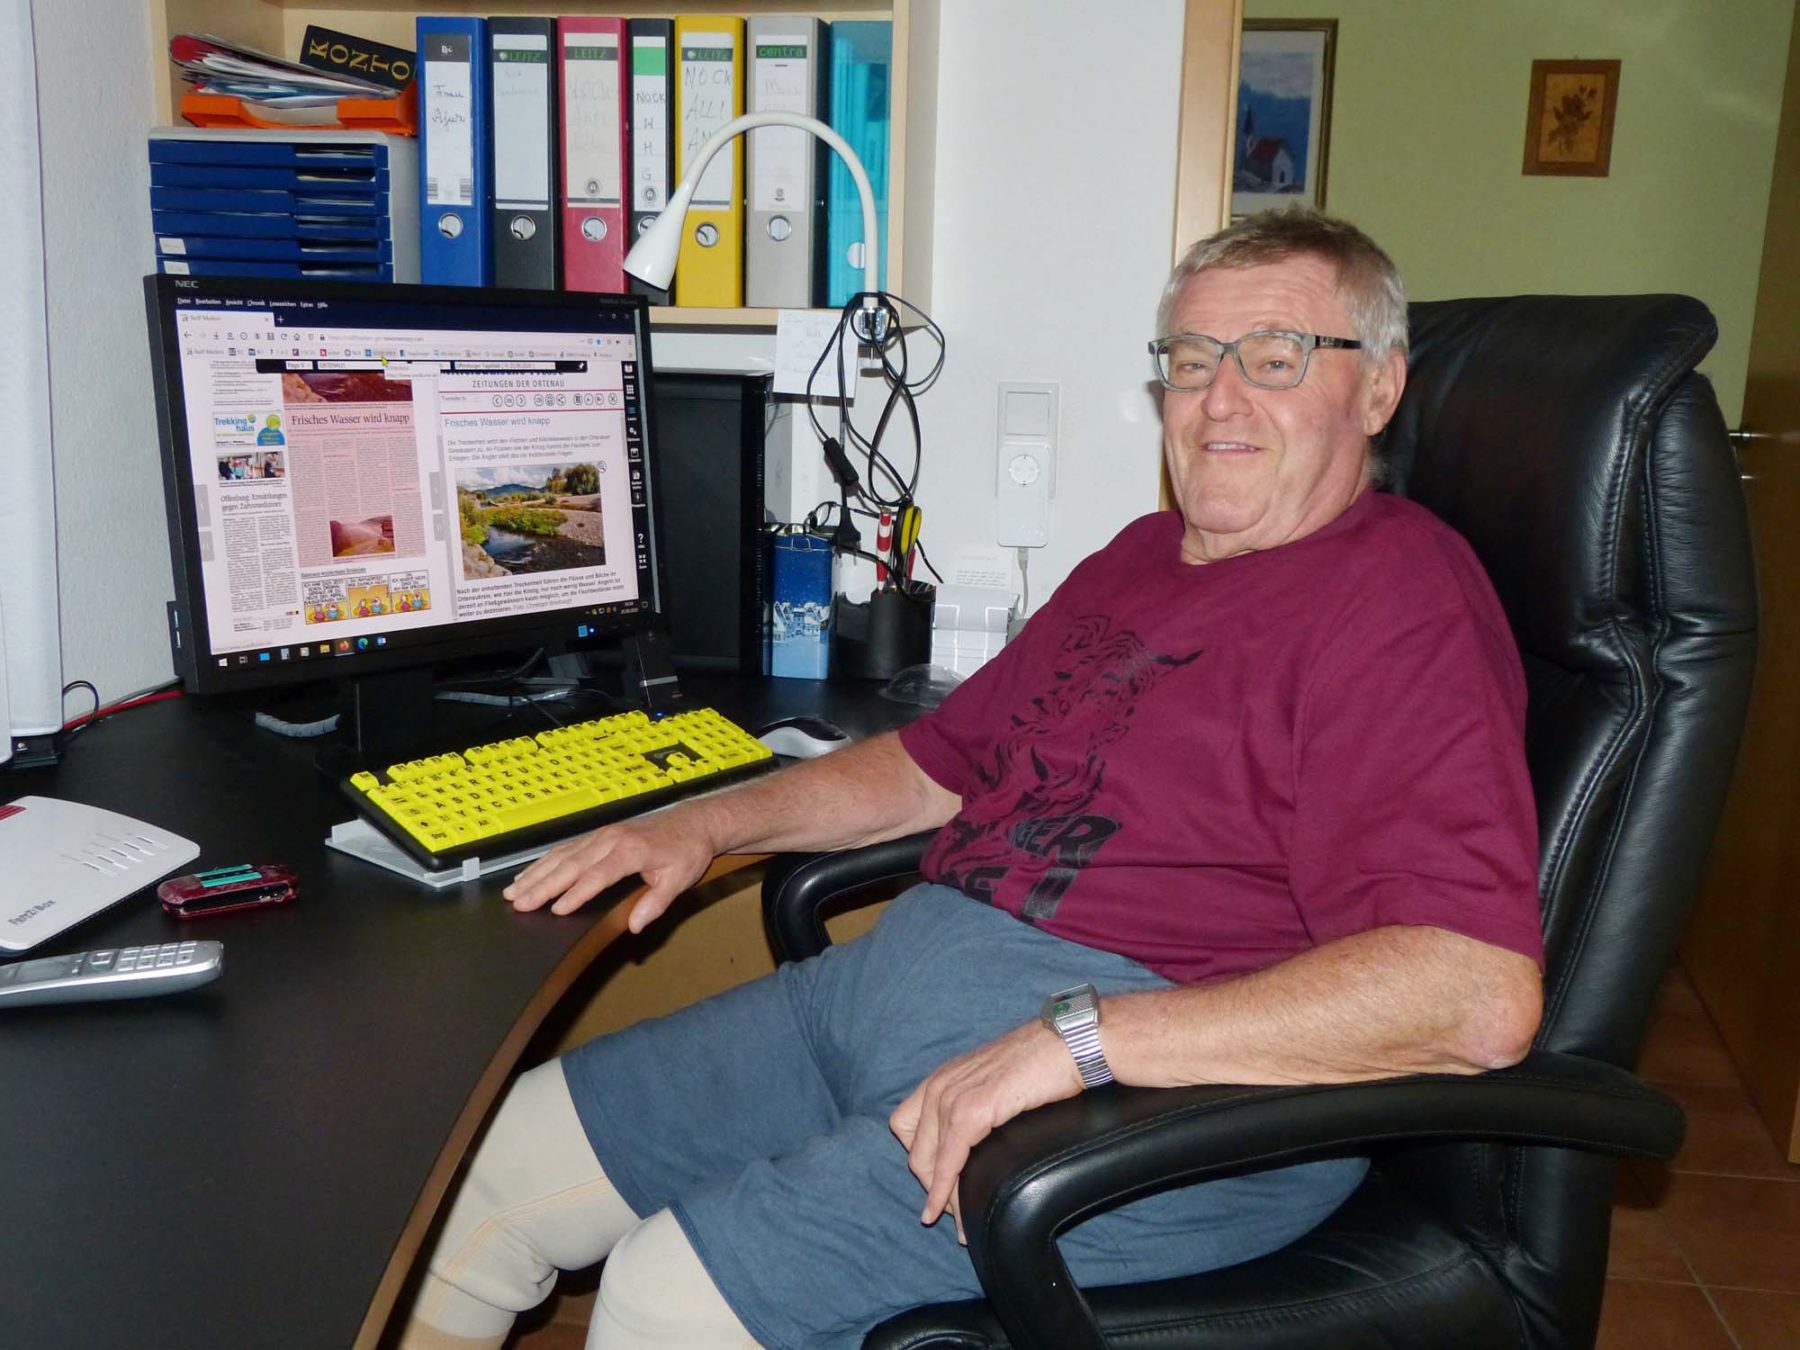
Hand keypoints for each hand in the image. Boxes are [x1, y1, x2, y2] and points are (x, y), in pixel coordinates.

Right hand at [502, 807, 715, 927]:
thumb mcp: (679, 880)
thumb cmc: (687, 852)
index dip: (576, 894)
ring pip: (563, 855)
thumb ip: (655, 904)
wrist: (694, 822)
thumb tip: (633, 926)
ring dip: (536, 874)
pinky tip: (530, 873)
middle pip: (571, 865)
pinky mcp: (599, 835)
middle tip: (519, 904)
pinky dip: (545, 862)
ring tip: (513, 892)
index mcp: (630, 851)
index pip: (597, 876)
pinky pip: (567, 848)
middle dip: (543, 885)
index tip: (556, 910)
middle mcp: (611, 840)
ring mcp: (603, 835)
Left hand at [889, 1020, 1083, 1237]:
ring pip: (929, 1162)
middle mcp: (939, 1085)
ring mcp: (952, 1096)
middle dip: (932, 1186)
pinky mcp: (972, 1110)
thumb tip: (981, 1139)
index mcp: (942, 1077)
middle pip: (915, 1150)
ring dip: (943, 1199)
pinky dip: (947, 1191)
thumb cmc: (1044, 1063)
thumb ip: (978, 1103)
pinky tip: (955, 1216)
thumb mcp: (996, 1082)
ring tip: (962, 1227)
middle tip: (956, 1214)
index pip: (905, 1127)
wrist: (1069, 1043)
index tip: (940, 1183)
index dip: (920, 1159)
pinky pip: (949, 1162)